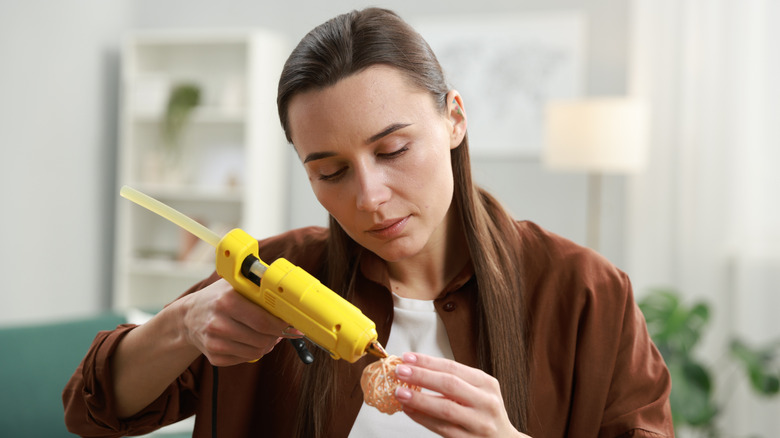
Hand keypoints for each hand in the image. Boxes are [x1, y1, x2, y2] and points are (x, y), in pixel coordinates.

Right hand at [177, 278, 298, 365]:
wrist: (188, 317)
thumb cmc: (218, 297)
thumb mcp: (235, 284)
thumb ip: (259, 287)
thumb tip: (288, 296)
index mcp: (227, 301)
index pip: (263, 321)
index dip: (282, 326)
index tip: (292, 325)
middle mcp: (218, 323)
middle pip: (262, 339)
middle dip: (276, 336)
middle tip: (279, 330)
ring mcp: (214, 342)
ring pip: (256, 352)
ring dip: (266, 344)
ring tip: (265, 334)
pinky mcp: (213, 357)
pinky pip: (245, 359)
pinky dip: (253, 351)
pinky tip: (249, 340)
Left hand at [393, 352, 530, 437]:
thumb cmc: (484, 412)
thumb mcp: (478, 391)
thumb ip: (454, 381)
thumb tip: (415, 369)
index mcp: (487, 384)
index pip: (453, 368)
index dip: (428, 362)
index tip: (407, 357)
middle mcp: (486, 402)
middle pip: (450, 385)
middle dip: (422, 376)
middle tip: (400, 371)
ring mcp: (480, 423)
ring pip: (445, 408)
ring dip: (419, 399)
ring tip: (400, 392)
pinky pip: (442, 428)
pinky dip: (422, 418)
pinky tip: (409, 410)